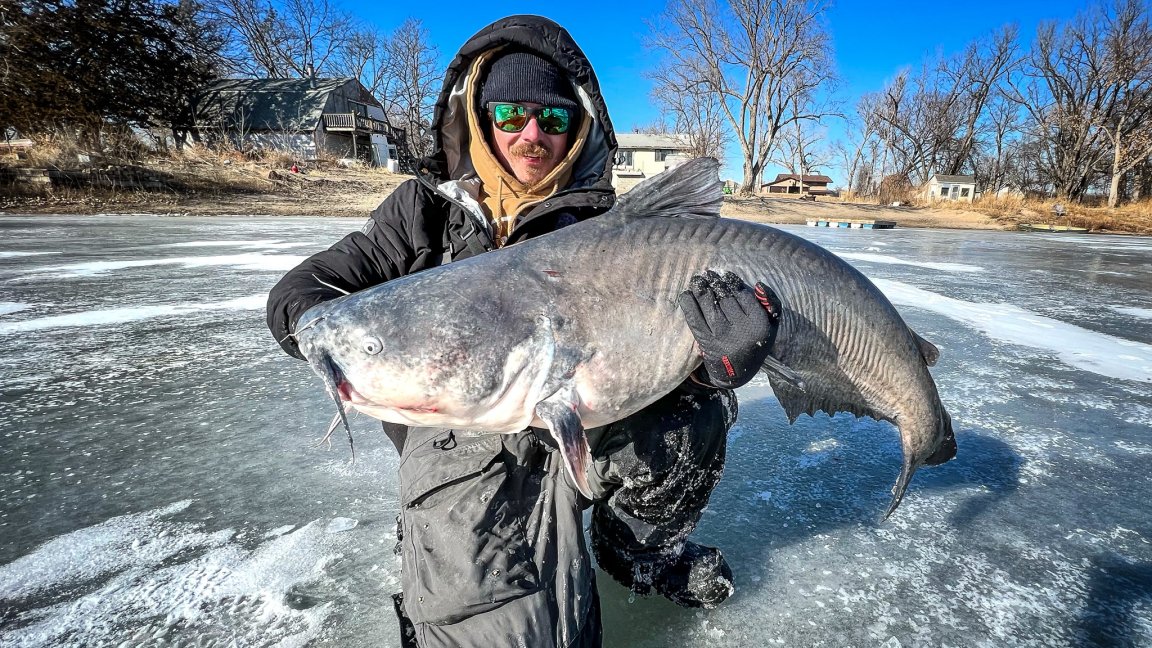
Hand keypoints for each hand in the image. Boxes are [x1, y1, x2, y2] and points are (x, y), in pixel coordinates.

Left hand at [677, 270, 780, 388]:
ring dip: (701, 289)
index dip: (732, 282)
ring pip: (709, 306)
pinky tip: (686, 294)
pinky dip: (689, 305)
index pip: (743, 295)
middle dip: (715, 283)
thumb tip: (758, 284)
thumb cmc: (755, 342)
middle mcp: (741, 330)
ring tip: (698, 280)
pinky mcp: (706, 342)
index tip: (726, 275)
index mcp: (759, 324)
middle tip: (709, 274)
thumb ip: (771, 303)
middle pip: (725, 299)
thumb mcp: (771, 325)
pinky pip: (695, 319)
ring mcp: (722, 337)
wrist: (737, 373)